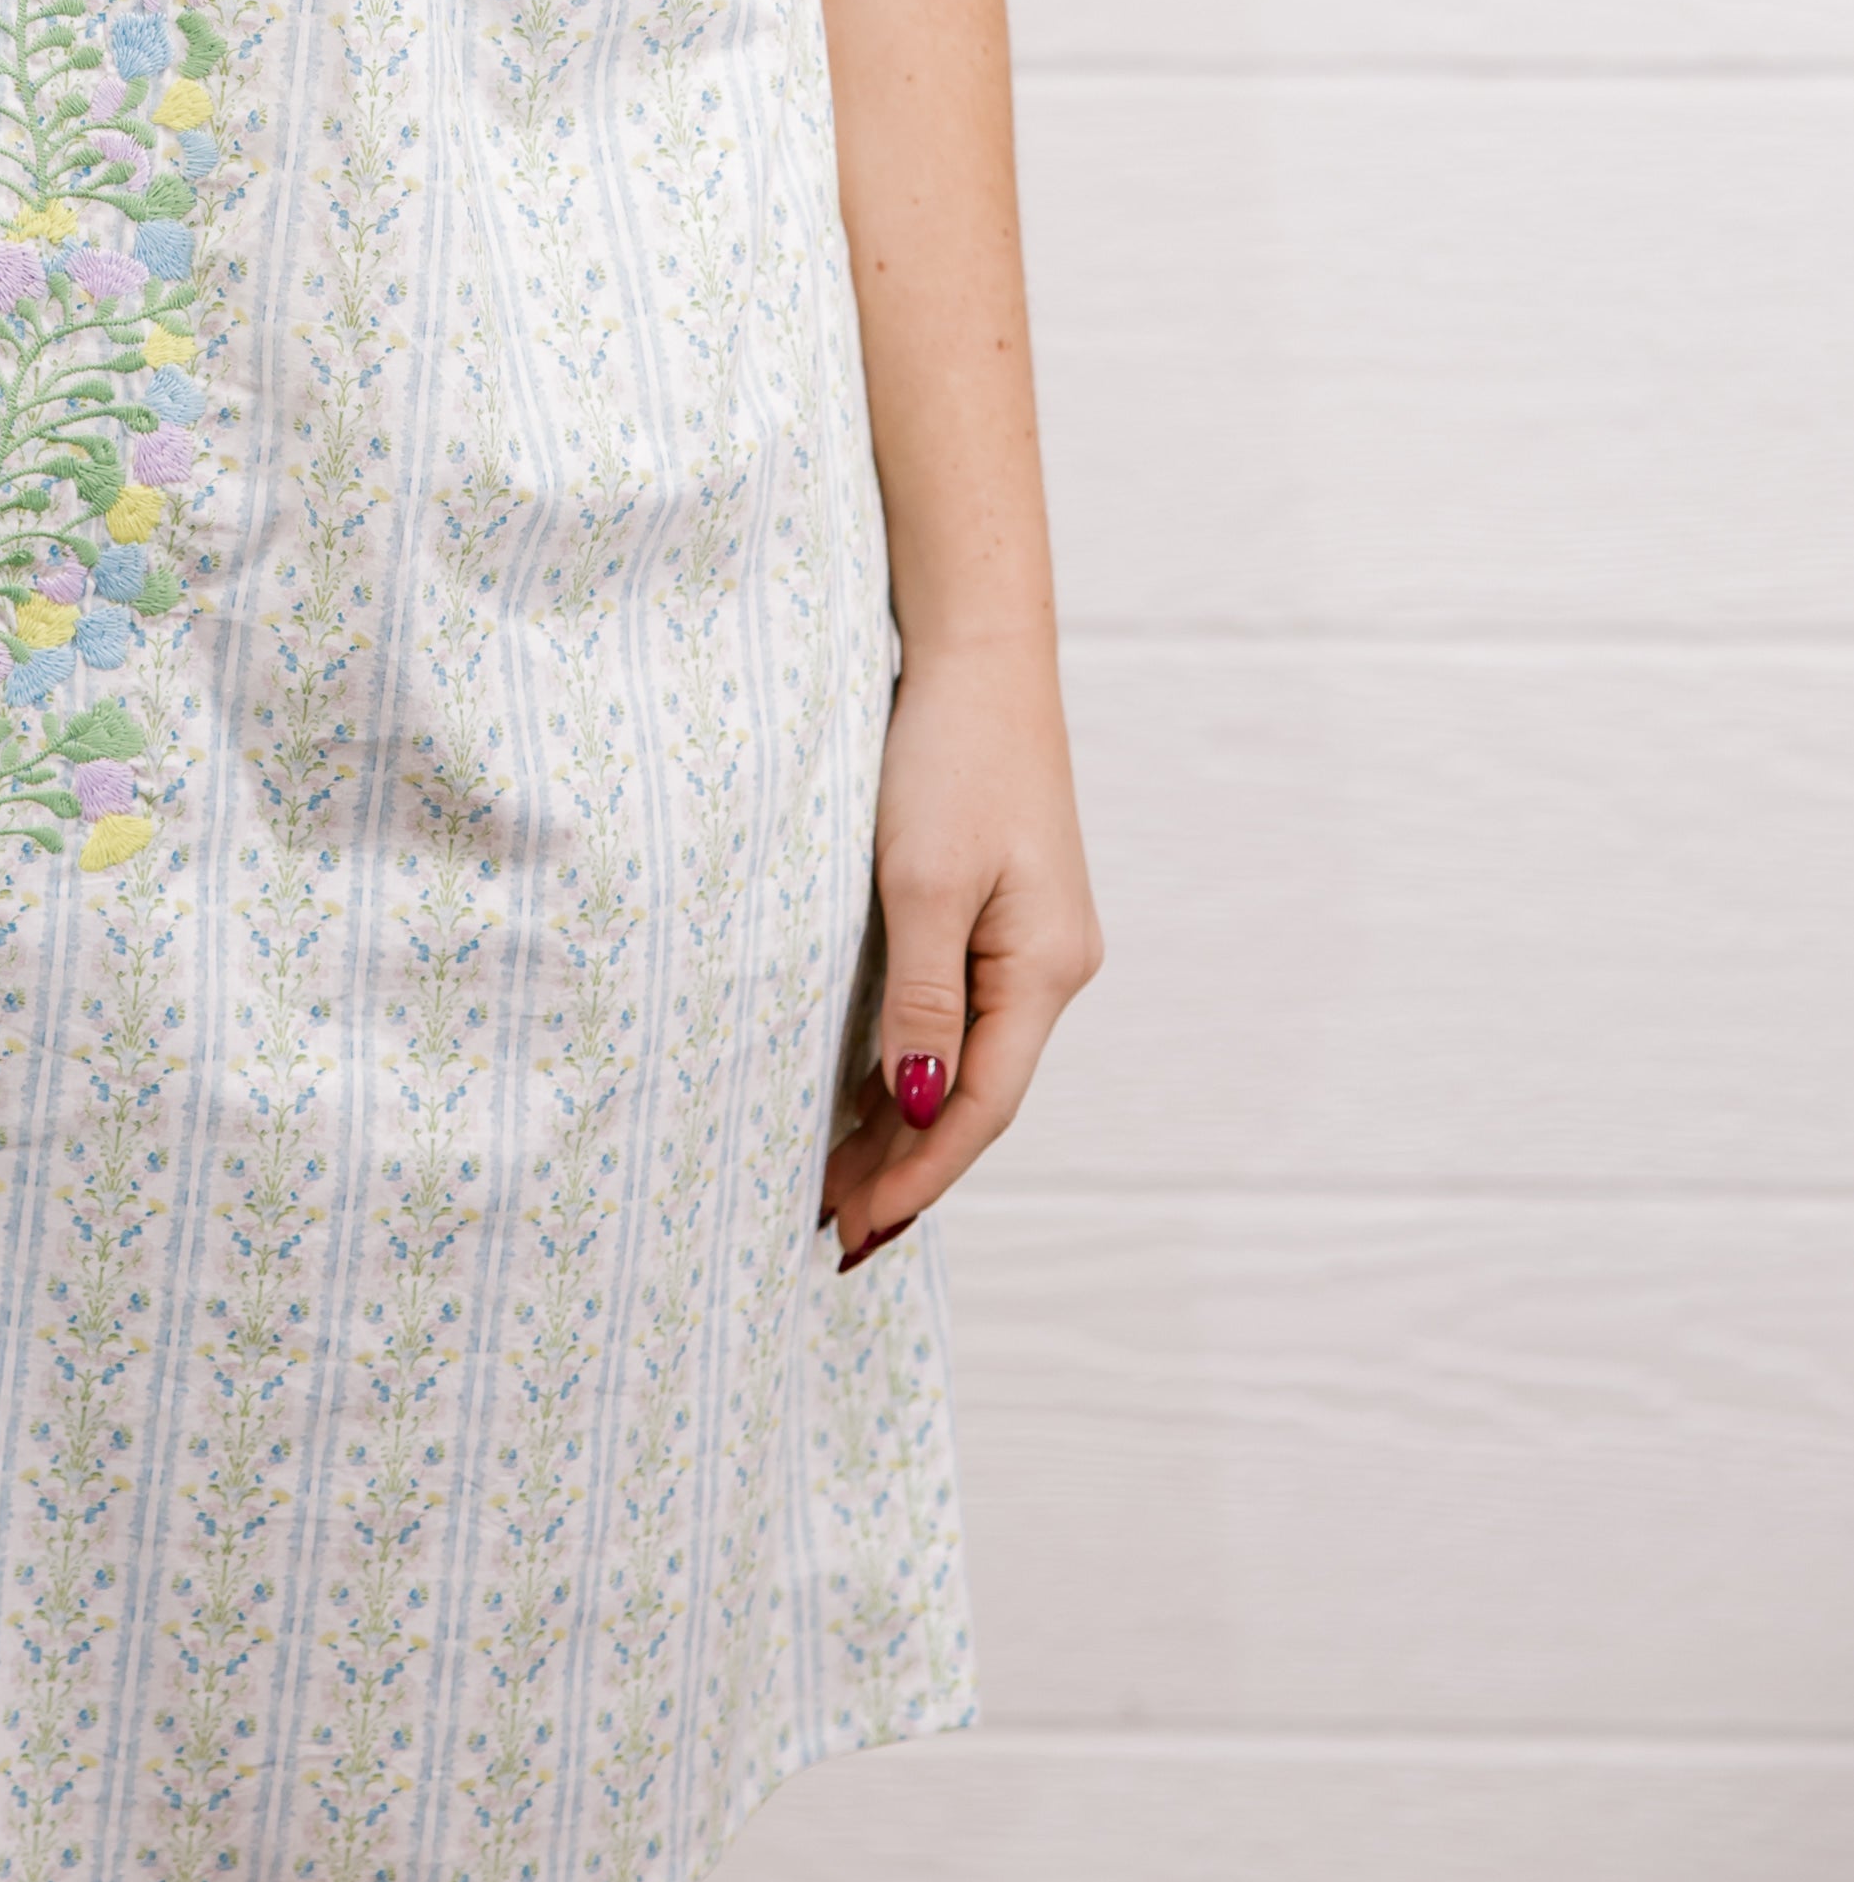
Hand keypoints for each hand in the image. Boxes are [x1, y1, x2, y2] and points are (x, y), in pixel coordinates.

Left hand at [820, 635, 1101, 1267]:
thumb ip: (922, 1000)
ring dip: (902, 1121)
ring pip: (962, 1058)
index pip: (979, 1107)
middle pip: (975, 1095)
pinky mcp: (998, 911)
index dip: (920, 1175)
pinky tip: (864, 1095)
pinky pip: (954, 1012)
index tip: (856, 1229)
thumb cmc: (949, 756)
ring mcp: (1028, 940)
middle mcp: (1050, 967)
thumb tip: (919, 1104)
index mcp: (1044, 970)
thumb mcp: (923, 883)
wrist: (977, 652)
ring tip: (834, 1181)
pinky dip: (910, 1062)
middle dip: (907, 1166)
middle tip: (830, 1227)